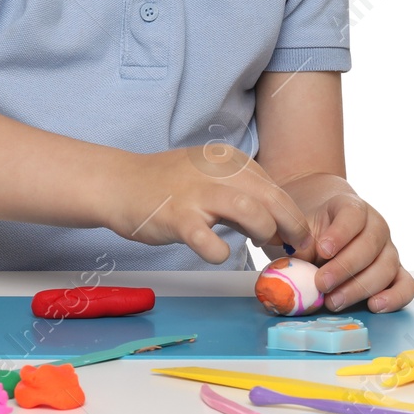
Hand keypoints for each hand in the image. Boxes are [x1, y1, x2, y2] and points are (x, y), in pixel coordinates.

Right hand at [108, 145, 316, 264]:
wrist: (118, 183)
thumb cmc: (167, 185)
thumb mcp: (209, 175)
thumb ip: (241, 193)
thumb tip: (278, 224)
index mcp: (228, 160)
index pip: (274, 187)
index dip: (291, 214)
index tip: (294, 236)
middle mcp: (216, 172)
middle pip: (272, 197)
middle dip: (291, 225)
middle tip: (295, 248)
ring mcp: (196, 194)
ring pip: (250, 211)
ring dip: (263, 232)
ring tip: (259, 245)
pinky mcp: (177, 218)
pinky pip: (209, 242)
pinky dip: (219, 253)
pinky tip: (216, 253)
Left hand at [275, 173, 413, 312]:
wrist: (326, 232)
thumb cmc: (313, 230)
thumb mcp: (302, 229)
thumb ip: (301, 242)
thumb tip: (301, 260)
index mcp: (352, 208)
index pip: (353, 215)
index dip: (340, 233)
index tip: (322, 250)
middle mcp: (376, 227)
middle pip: (370, 246)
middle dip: (344, 268)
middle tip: (321, 284)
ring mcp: (389, 250)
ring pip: (386, 267)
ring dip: (360, 288)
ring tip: (334, 301)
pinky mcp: (396, 273)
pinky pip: (407, 285)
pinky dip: (395, 297)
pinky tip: (374, 306)